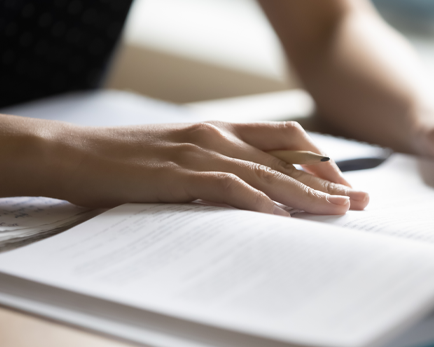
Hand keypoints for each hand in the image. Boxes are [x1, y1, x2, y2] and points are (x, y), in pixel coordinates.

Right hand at [51, 121, 368, 215]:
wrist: (73, 154)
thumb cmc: (126, 161)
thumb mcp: (180, 157)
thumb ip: (216, 168)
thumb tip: (254, 194)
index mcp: (220, 129)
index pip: (286, 139)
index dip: (320, 160)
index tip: (344, 184)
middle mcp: (217, 135)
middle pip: (288, 156)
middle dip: (328, 180)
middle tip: (359, 202)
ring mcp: (199, 152)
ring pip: (267, 172)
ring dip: (305, 194)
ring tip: (338, 212)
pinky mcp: (178, 173)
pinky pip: (228, 187)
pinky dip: (259, 202)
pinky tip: (281, 219)